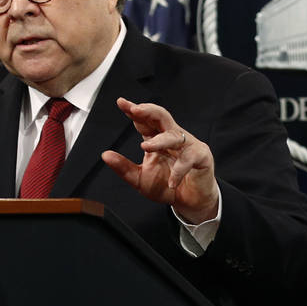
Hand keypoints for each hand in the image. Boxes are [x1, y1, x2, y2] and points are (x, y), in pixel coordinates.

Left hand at [101, 97, 218, 223]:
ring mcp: (188, 145)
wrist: (190, 203)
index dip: (134, 110)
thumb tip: (105, 155)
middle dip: (149, 111)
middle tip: (136, 110)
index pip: (145, 120)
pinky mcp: (202, 157)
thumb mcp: (140, 179)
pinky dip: (179, 170)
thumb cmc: (167, 186)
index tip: (121, 102)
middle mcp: (172, 138)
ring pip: (174, 136)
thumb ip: (124, 168)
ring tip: (145, 146)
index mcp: (157, 139)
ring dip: (160, 140)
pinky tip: (171, 182)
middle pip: (162, 117)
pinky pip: (189, 159)